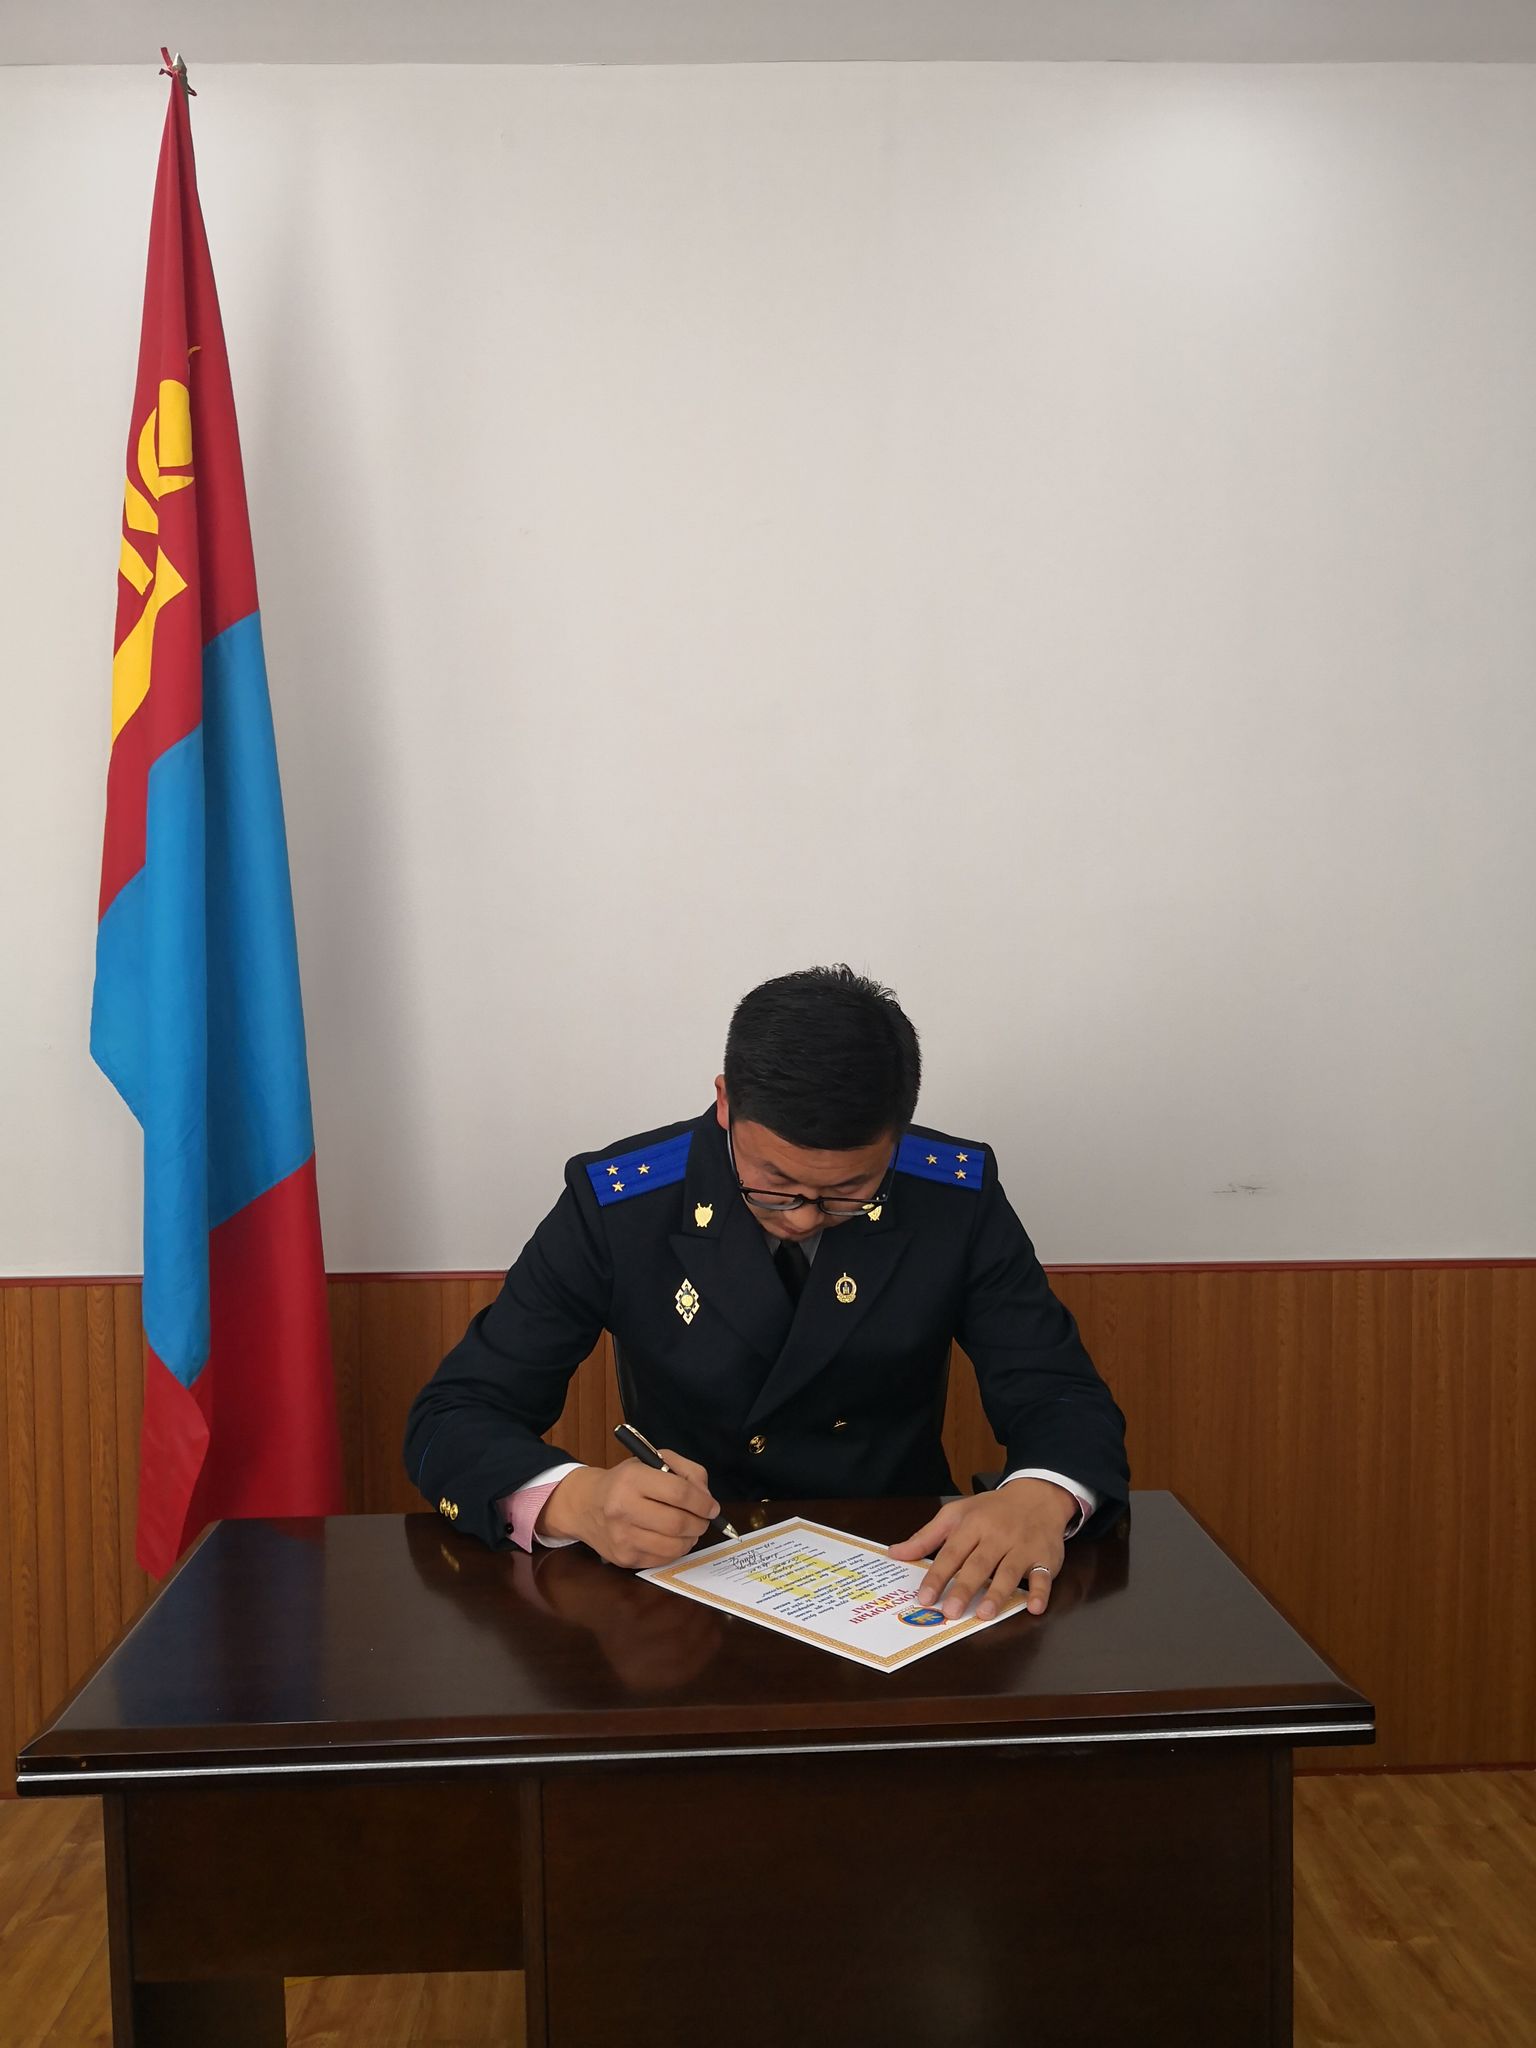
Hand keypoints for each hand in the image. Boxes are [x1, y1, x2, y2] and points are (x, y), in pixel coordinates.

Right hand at [536, 1452, 719, 1569]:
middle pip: (678, 1523)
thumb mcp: (652, 1462)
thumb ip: (687, 1472)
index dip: (703, 1502)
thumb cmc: (624, 1481)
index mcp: (632, 1479)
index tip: (712, 1507)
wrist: (584, 1505)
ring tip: (689, 1529)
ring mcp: (622, 1537)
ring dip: (691, 1539)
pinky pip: (663, 1559)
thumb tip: (707, 1499)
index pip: (679, 1493)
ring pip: (674, 1546)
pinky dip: (676, 1551)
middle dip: (700, 1523)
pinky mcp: (624, 1558)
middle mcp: (623, 1508)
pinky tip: (672, 1539)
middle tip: (704, 1519)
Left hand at [889, 1478, 1076, 1621]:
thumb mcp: (957, 1514)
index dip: (938, 1576)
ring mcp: (1023, 1546)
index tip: (925, 1597)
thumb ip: (927, 1537)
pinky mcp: (1045, 1557)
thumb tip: (896, 1553)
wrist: (1037, 1495)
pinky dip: (1041, 1591)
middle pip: (979, 1564)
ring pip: (1010, 1571)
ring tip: (985, 1614)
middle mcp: (997, 1535)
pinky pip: (1044, 1575)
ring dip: (998, 1593)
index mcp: (973, 1525)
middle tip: (951, 1612)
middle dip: (965, 1588)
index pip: (952, 1552)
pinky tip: (1033, 1607)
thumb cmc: (991, 1510)